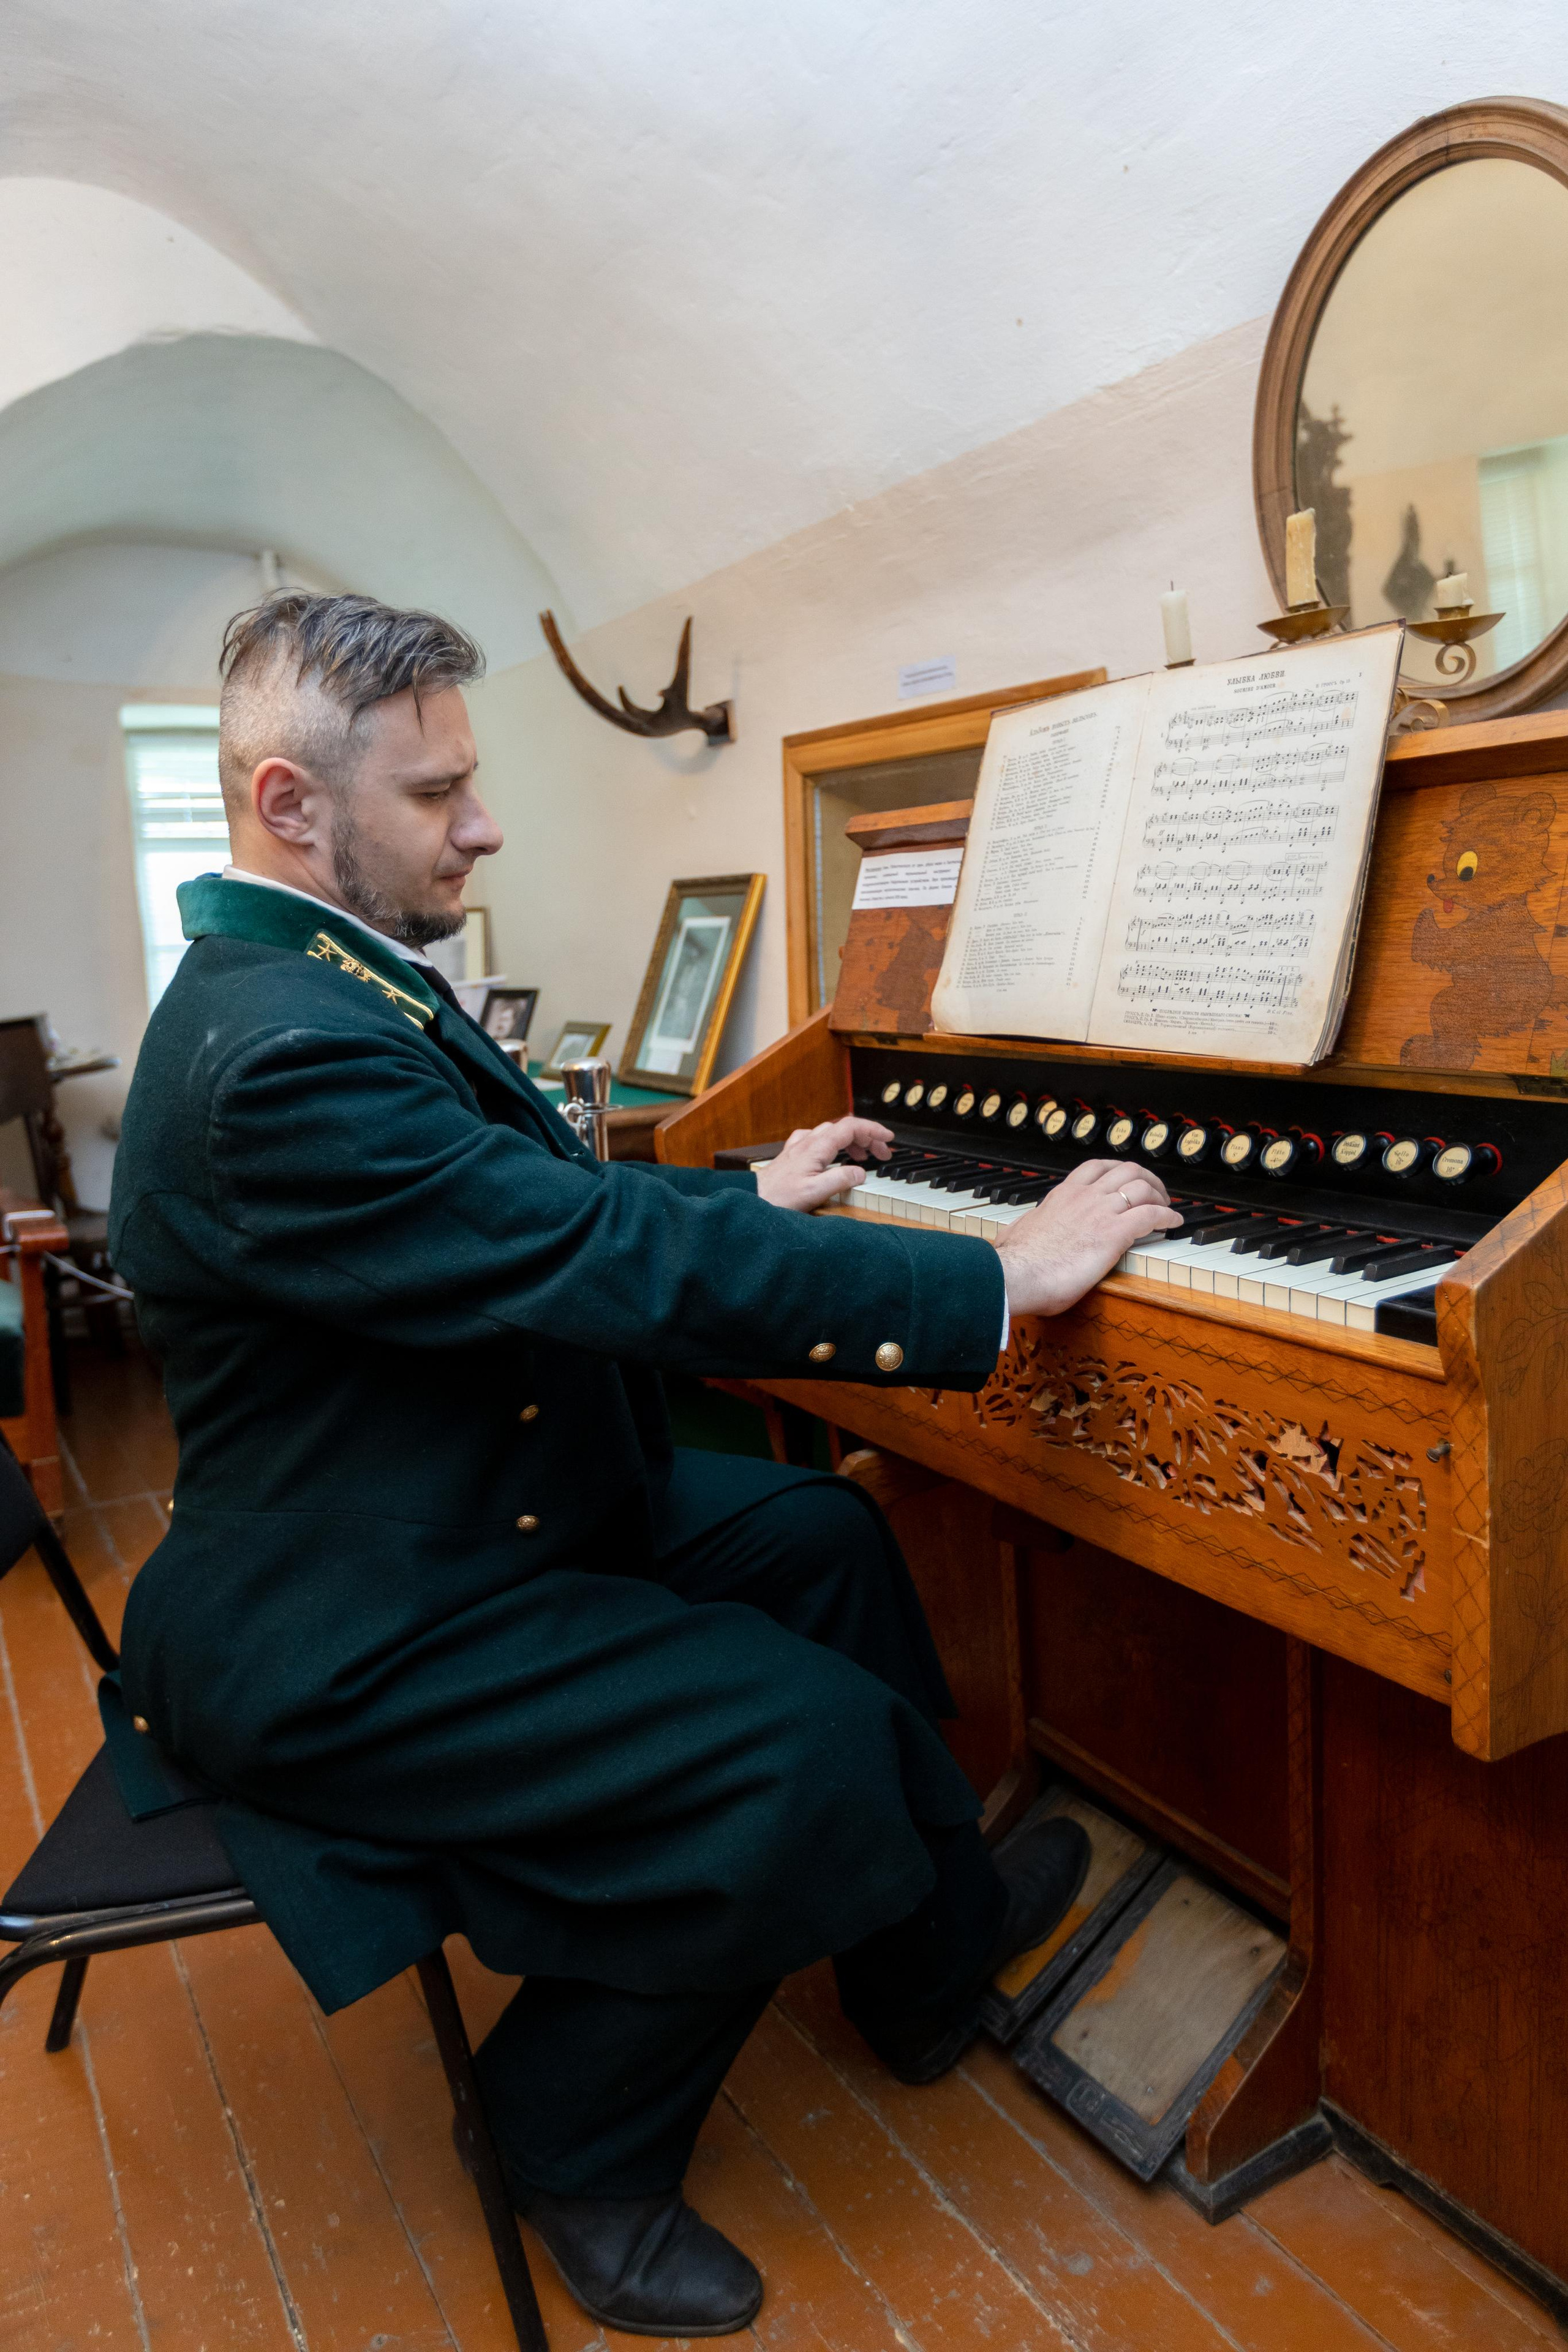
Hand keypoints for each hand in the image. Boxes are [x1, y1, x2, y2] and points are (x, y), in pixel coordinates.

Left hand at [754, 1117, 893, 1212]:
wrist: (752, 1199)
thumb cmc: (779, 1198)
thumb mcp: (815, 1192)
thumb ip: (841, 1179)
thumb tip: (861, 1172)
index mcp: (817, 1147)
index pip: (850, 1127)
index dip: (872, 1129)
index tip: (888, 1138)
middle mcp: (808, 1142)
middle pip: (843, 1128)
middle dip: (867, 1137)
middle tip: (882, 1153)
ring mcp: (799, 1146)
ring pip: (831, 1132)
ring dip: (852, 1141)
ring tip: (864, 1157)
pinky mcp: (793, 1154)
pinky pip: (818, 1139)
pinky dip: (834, 1144)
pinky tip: (834, 1155)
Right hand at [994, 1159, 1181, 1318]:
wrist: (1018, 1274)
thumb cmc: (1016, 1262)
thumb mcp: (1016, 1235)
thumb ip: (1021, 1230)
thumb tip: (1010, 1235)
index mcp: (1062, 1195)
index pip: (1096, 1167)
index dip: (1119, 1170)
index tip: (1128, 1181)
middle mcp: (1084, 1196)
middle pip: (1127, 1170)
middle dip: (1147, 1178)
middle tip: (1156, 1193)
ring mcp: (1101, 1212)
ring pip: (1142, 1187)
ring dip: (1160, 1196)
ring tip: (1167, 1208)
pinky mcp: (1114, 1233)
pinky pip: (1151, 1215)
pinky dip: (1167, 1216)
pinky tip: (1174, 1223)